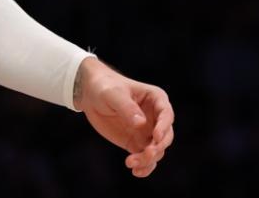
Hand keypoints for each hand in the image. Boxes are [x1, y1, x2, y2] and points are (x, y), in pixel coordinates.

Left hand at [74, 57, 173, 177]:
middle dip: (158, 147)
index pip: (166, 115)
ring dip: (148, 160)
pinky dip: (144, 167)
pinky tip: (136, 172)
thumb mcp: (113, 94)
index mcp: (155, 99)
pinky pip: (146, 158)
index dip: (164, 127)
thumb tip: (141, 124)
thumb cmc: (105, 87)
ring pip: (157, 151)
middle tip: (147, 153)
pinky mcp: (136, 143)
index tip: (156, 137)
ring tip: (131, 162)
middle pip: (166, 136)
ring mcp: (147, 131)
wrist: (91, 94)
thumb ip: (127, 108)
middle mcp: (155, 117)